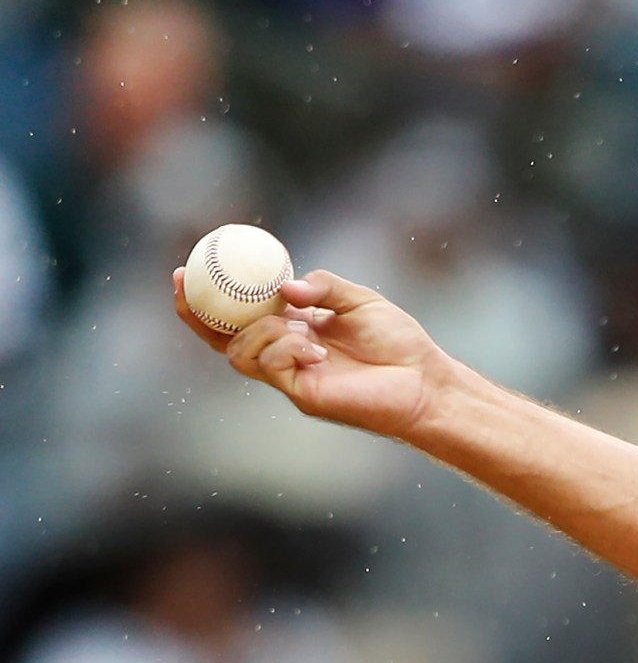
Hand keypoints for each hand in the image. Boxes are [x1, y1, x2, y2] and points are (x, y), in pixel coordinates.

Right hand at [172, 268, 450, 440]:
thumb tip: (284, 287)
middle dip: (195, 313)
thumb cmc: (399, 344)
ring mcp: (290, 377)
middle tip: (185, 282)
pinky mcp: (302, 395)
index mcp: (294, 328)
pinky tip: (316, 349)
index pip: (240, 314)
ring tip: (298, 325)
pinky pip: (271, 367)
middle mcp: (284, 353)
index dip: (209, 295)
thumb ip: (323, 287)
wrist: (425, 382)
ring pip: (241, 353)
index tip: (188, 267)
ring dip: (261, 330)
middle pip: (222, 339)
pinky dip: (286, 349)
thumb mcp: (360, 300)